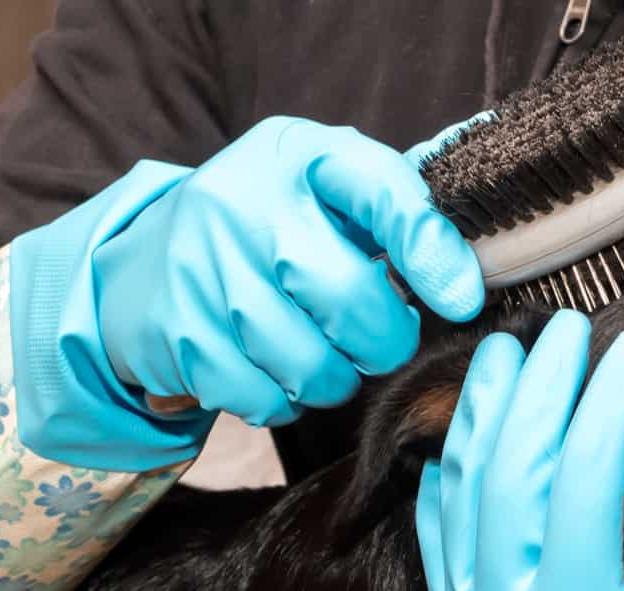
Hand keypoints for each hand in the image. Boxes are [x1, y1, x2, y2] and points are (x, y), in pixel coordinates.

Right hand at [10, 116, 484, 469]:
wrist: (141, 262)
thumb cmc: (267, 228)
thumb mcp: (322, 190)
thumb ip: (394, 204)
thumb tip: (482, 217)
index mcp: (298, 156)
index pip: (381, 192)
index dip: (431, 251)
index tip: (462, 299)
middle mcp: (243, 204)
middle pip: (350, 301)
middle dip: (382, 340)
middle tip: (376, 340)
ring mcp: (202, 270)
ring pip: (310, 365)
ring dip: (331, 378)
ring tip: (317, 352)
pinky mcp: (177, 334)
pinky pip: (262, 398)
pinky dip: (279, 401)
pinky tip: (268, 369)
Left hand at [415, 310, 623, 590]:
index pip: (576, 491)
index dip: (599, 413)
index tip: (622, 355)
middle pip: (505, 477)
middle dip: (532, 394)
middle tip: (558, 331)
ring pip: (458, 504)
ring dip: (481, 424)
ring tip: (501, 357)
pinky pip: (437, 549)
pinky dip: (446, 487)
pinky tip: (462, 446)